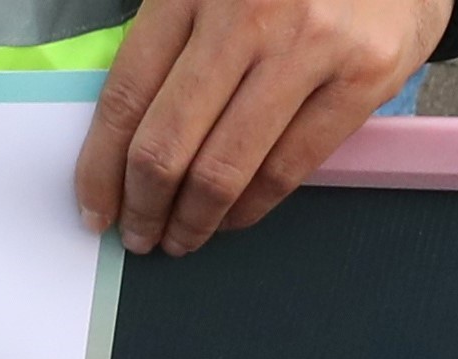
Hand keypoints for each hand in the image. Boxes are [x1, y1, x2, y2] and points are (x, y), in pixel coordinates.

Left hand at [76, 0, 448, 256]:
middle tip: (139, 235)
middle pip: (168, 142)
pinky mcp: (362, 77)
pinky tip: (232, 218)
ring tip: (181, 238)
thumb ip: (175, 34)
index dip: (101, 166)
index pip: (126, 94)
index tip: (96, 207)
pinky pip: (288, 168)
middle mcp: (246, 13)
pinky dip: (250, 208)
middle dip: (144, 206)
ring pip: (225, 167)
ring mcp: (308, 46)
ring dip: (194, 220)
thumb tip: (128, 131)